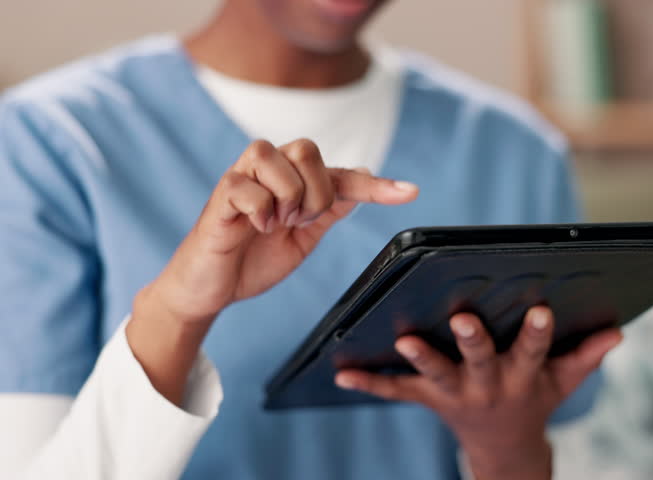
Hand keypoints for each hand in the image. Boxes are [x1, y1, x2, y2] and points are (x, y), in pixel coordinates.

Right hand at [148, 138, 417, 321]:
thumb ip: (329, 210)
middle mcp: (269, 172)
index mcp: (293, 182)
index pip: (341, 174)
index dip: (377, 184)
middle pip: (307, 148)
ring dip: (287, 197)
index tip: (411, 192)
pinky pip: (246, 186)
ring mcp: (243, 181)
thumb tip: (363, 180)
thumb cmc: (254, 258)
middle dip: (315, 191)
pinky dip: (261, 210)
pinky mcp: (220, 197)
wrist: (212, 289)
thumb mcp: (304, 238)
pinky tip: (255, 228)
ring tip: (276, 224)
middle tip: (299, 221)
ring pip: (275, 157)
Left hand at [335, 307, 621, 479]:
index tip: (542, 309)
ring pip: (436, 374)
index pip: (535, 351)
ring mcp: (455, 393)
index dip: (539, 333)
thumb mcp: (563, 382)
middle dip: (473, 340)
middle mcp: (488, 385)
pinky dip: (369, 382)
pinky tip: (341, 371)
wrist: (502, 446)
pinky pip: (396, 392)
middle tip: (464, 318)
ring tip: (403, 341)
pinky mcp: (428, 398)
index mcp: (522, 375)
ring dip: (421, 357)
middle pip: (481, 360)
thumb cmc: (533, 399)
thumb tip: (617, 332)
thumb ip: (585, 356)